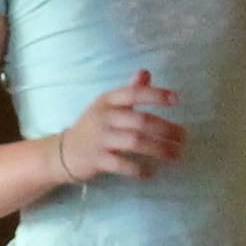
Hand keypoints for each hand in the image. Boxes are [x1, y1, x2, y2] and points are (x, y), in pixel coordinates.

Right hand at [52, 69, 184, 184]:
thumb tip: (146, 72)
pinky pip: (121, 164)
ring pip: (134, 142)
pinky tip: (151, 173)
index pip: (133, 93)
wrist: (62, 152)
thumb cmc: (93, 127)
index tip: (177, 100)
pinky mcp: (96, 159)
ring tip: (175, 154)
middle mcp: (103, 117)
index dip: (156, 95)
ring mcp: (99, 139)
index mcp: (107, 101)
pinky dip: (138, 169)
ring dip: (158, 149)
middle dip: (165, 129)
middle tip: (183, 137)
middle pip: (139, 120)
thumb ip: (129, 90)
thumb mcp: (107, 106)